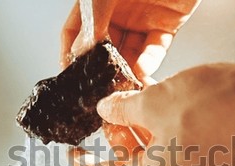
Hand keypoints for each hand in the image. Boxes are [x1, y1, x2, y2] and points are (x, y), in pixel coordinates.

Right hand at [60, 0, 200, 80]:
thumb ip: (93, 20)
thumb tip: (79, 51)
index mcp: (96, 3)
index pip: (76, 31)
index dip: (71, 53)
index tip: (68, 74)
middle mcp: (116, 14)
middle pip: (104, 48)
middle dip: (102, 68)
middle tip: (100, 88)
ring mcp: (140, 21)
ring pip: (130, 53)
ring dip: (126, 70)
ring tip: (123, 85)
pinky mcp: (166, 26)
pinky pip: (154, 50)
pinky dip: (149, 62)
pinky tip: (141, 69)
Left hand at [70, 64, 234, 165]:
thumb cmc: (222, 111)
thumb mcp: (155, 103)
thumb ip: (124, 109)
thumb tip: (108, 109)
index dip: (86, 165)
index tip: (75, 155)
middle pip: (132, 165)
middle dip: (117, 136)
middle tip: (111, 112)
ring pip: (155, 153)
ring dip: (142, 129)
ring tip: (136, 100)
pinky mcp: (214, 156)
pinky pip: (176, 145)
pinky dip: (162, 127)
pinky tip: (163, 103)